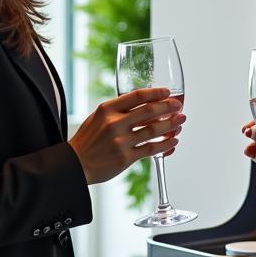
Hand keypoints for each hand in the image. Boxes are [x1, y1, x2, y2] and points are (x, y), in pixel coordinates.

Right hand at [69, 88, 185, 185]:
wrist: (75, 164)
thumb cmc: (88, 140)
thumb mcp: (97, 117)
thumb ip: (117, 110)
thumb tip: (143, 103)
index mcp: (107, 109)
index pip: (137, 96)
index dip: (155, 93)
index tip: (167, 92)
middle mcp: (114, 124)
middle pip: (149, 111)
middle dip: (168, 107)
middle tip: (178, 106)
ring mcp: (121, 142)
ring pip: (154, 130)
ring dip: (171, 125)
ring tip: (181, 121)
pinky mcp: (126, 158)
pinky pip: (151, 149)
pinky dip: (165, 144)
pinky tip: (173, 141)